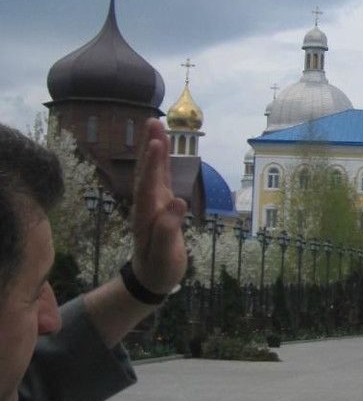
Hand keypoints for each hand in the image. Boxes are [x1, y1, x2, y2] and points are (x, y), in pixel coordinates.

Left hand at [129, 119, 187, 293]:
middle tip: (152, 122)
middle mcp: (147, 204)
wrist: (150, 278)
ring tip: (156, 126)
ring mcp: (153, 203)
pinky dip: (162, 161)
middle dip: (149, 146)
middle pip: (147, 170)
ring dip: (153, 148)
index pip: (149, 184)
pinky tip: (163, 148)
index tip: (157, 143)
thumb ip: (168, 228)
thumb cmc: (159, 268)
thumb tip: (178, 202)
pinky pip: (161, 177)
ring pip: (152, 171)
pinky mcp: (160, 204)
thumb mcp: (165, 253)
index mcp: (147, 214)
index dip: (153, 164)